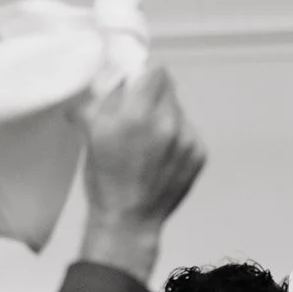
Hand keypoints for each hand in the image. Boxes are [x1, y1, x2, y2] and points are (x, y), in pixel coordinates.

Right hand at [80, 63, 205, 276]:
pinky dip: (175, 137)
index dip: (143, 76)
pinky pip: (188, 131)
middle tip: (138, 114)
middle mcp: (167, 124)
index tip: (135, 86)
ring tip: (148, 141)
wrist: (130, 220)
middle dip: (152, 96)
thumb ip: (105, 99)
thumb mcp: (92, 132)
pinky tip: (160, 156)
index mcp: (137, 115)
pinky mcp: (199, 154)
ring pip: (178, 110)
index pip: (155, 71)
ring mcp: (187, 140)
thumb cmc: (106, 179)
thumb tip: (117, 78)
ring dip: (164, 117)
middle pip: (168, 88)